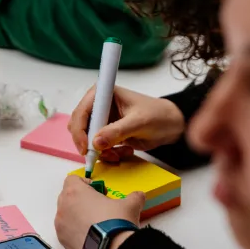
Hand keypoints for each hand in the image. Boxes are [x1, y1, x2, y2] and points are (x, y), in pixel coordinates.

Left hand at [55, 175, 144, 248]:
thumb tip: (138, 196)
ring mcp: (60, 225)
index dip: (85, 183)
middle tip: (98, 206)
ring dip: (77, 215)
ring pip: (66, 214)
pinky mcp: (62, 241)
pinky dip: (75, 231)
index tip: (98, 191)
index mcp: (75, 192)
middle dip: (82, 199)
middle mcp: (63, 207)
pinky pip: (66, 231)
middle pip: (68, 196)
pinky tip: (91, 236)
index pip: (72, 179)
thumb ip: (133, 197)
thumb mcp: (130, 205)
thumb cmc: (115, 223)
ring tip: (95, 223)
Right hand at [69, 86, 184, 161]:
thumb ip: (117, 131)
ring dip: (100, 151)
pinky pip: (97, 148)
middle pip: (78, 127)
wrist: (170, 126)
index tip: (86, 147)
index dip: (79, 130)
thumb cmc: (158, 115)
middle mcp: (99, 106)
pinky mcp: (106, 133)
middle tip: (100, 155)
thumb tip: (96, 142)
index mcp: (103, 93)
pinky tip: (123, 152)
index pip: (81, 112)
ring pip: (86, 140)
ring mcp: (102, 120)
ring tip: (118, 154)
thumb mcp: (138, 122)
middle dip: (88, 144)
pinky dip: (107, 154)